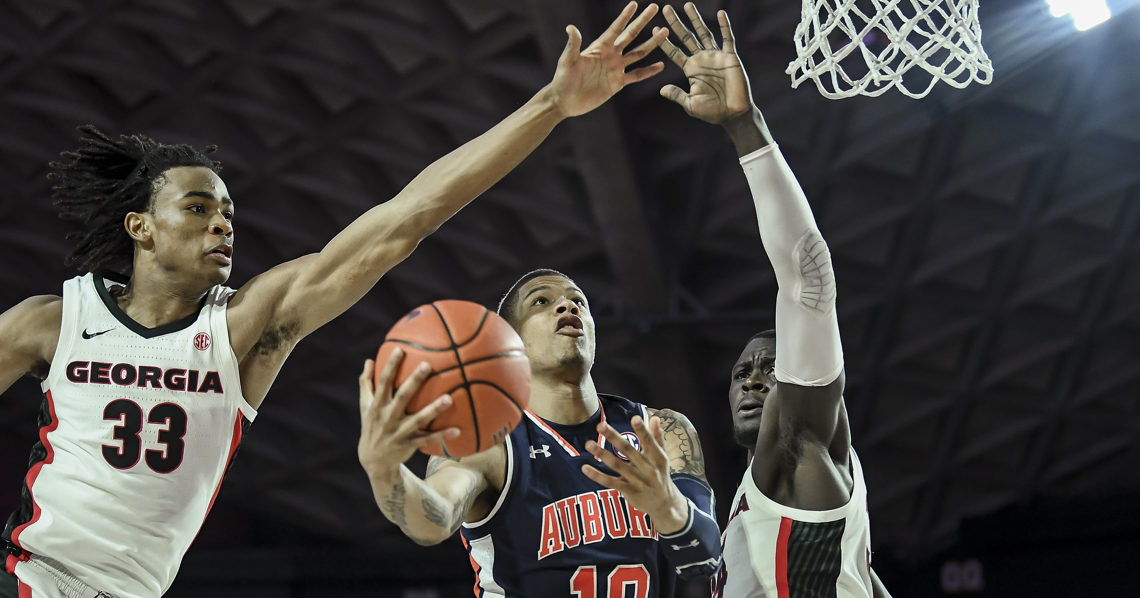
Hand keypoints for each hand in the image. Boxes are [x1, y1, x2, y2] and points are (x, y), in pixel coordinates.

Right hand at [357, 350, 458, 478]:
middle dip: (414, 381)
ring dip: (434, 409)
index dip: (390, 366)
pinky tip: (458, 430)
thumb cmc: (372, 425)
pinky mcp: (409, 445)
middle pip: (402, 397)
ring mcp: (399, 432)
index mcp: (377, 406)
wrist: (373, 460)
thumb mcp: (365, 406)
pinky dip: (442, 436)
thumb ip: (366, 383)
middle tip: (427, 365)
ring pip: (418, 420)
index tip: (400, 349)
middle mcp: (387, 418)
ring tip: (450, 398)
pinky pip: (427, 439)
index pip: (384, 382)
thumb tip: (368, 360)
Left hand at [549, 1, 668, 117]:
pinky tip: (660, 65)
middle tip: (655, 8)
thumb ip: (573, 45)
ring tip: (664, 32)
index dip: (625, 16)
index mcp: (599, 47)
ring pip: (638, 53)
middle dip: (642, 22)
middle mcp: (610, 55)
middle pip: (631, 35)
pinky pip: (636, 75)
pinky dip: (648, 71)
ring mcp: (615, 68)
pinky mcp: (618, 83)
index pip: (616, 28)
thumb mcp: (567, 61)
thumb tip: (571, 28)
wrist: (565, 101)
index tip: (635, 4)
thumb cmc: (563, 79)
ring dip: (651, 43)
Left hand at [581, 415, 688, 533]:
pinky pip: (610, 482)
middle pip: (628, 450)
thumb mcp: (662, 456)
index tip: (634, 418)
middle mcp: (647, 469)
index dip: (642, 431)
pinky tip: (585, 467)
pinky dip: (597, 476)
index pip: (649, 442)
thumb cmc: (660, 474)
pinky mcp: (628, 491)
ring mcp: (637, 480)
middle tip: (600, 425)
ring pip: (616, 465)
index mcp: (657, 458)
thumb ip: (657, 437)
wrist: (663, 503)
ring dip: (602, 454)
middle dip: (613, 437)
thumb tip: (655, 418)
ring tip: (589, 443)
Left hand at [659, 3, 753, 124]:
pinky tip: (721, 13)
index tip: (654, 29)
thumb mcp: (691, 104)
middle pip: (686, 37)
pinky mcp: (730, 57)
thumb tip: (661, 89)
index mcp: (690, 69)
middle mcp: (701, 59)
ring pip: (704, 33)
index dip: (664, 41)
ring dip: (696, 20)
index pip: (674, 52)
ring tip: (687, 5)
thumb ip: (677, 95)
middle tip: (666, 9)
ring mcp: (716, 56)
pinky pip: (727, 38)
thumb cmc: (712, 112)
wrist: (733, 114)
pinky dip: (724, 26)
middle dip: (676, 24)